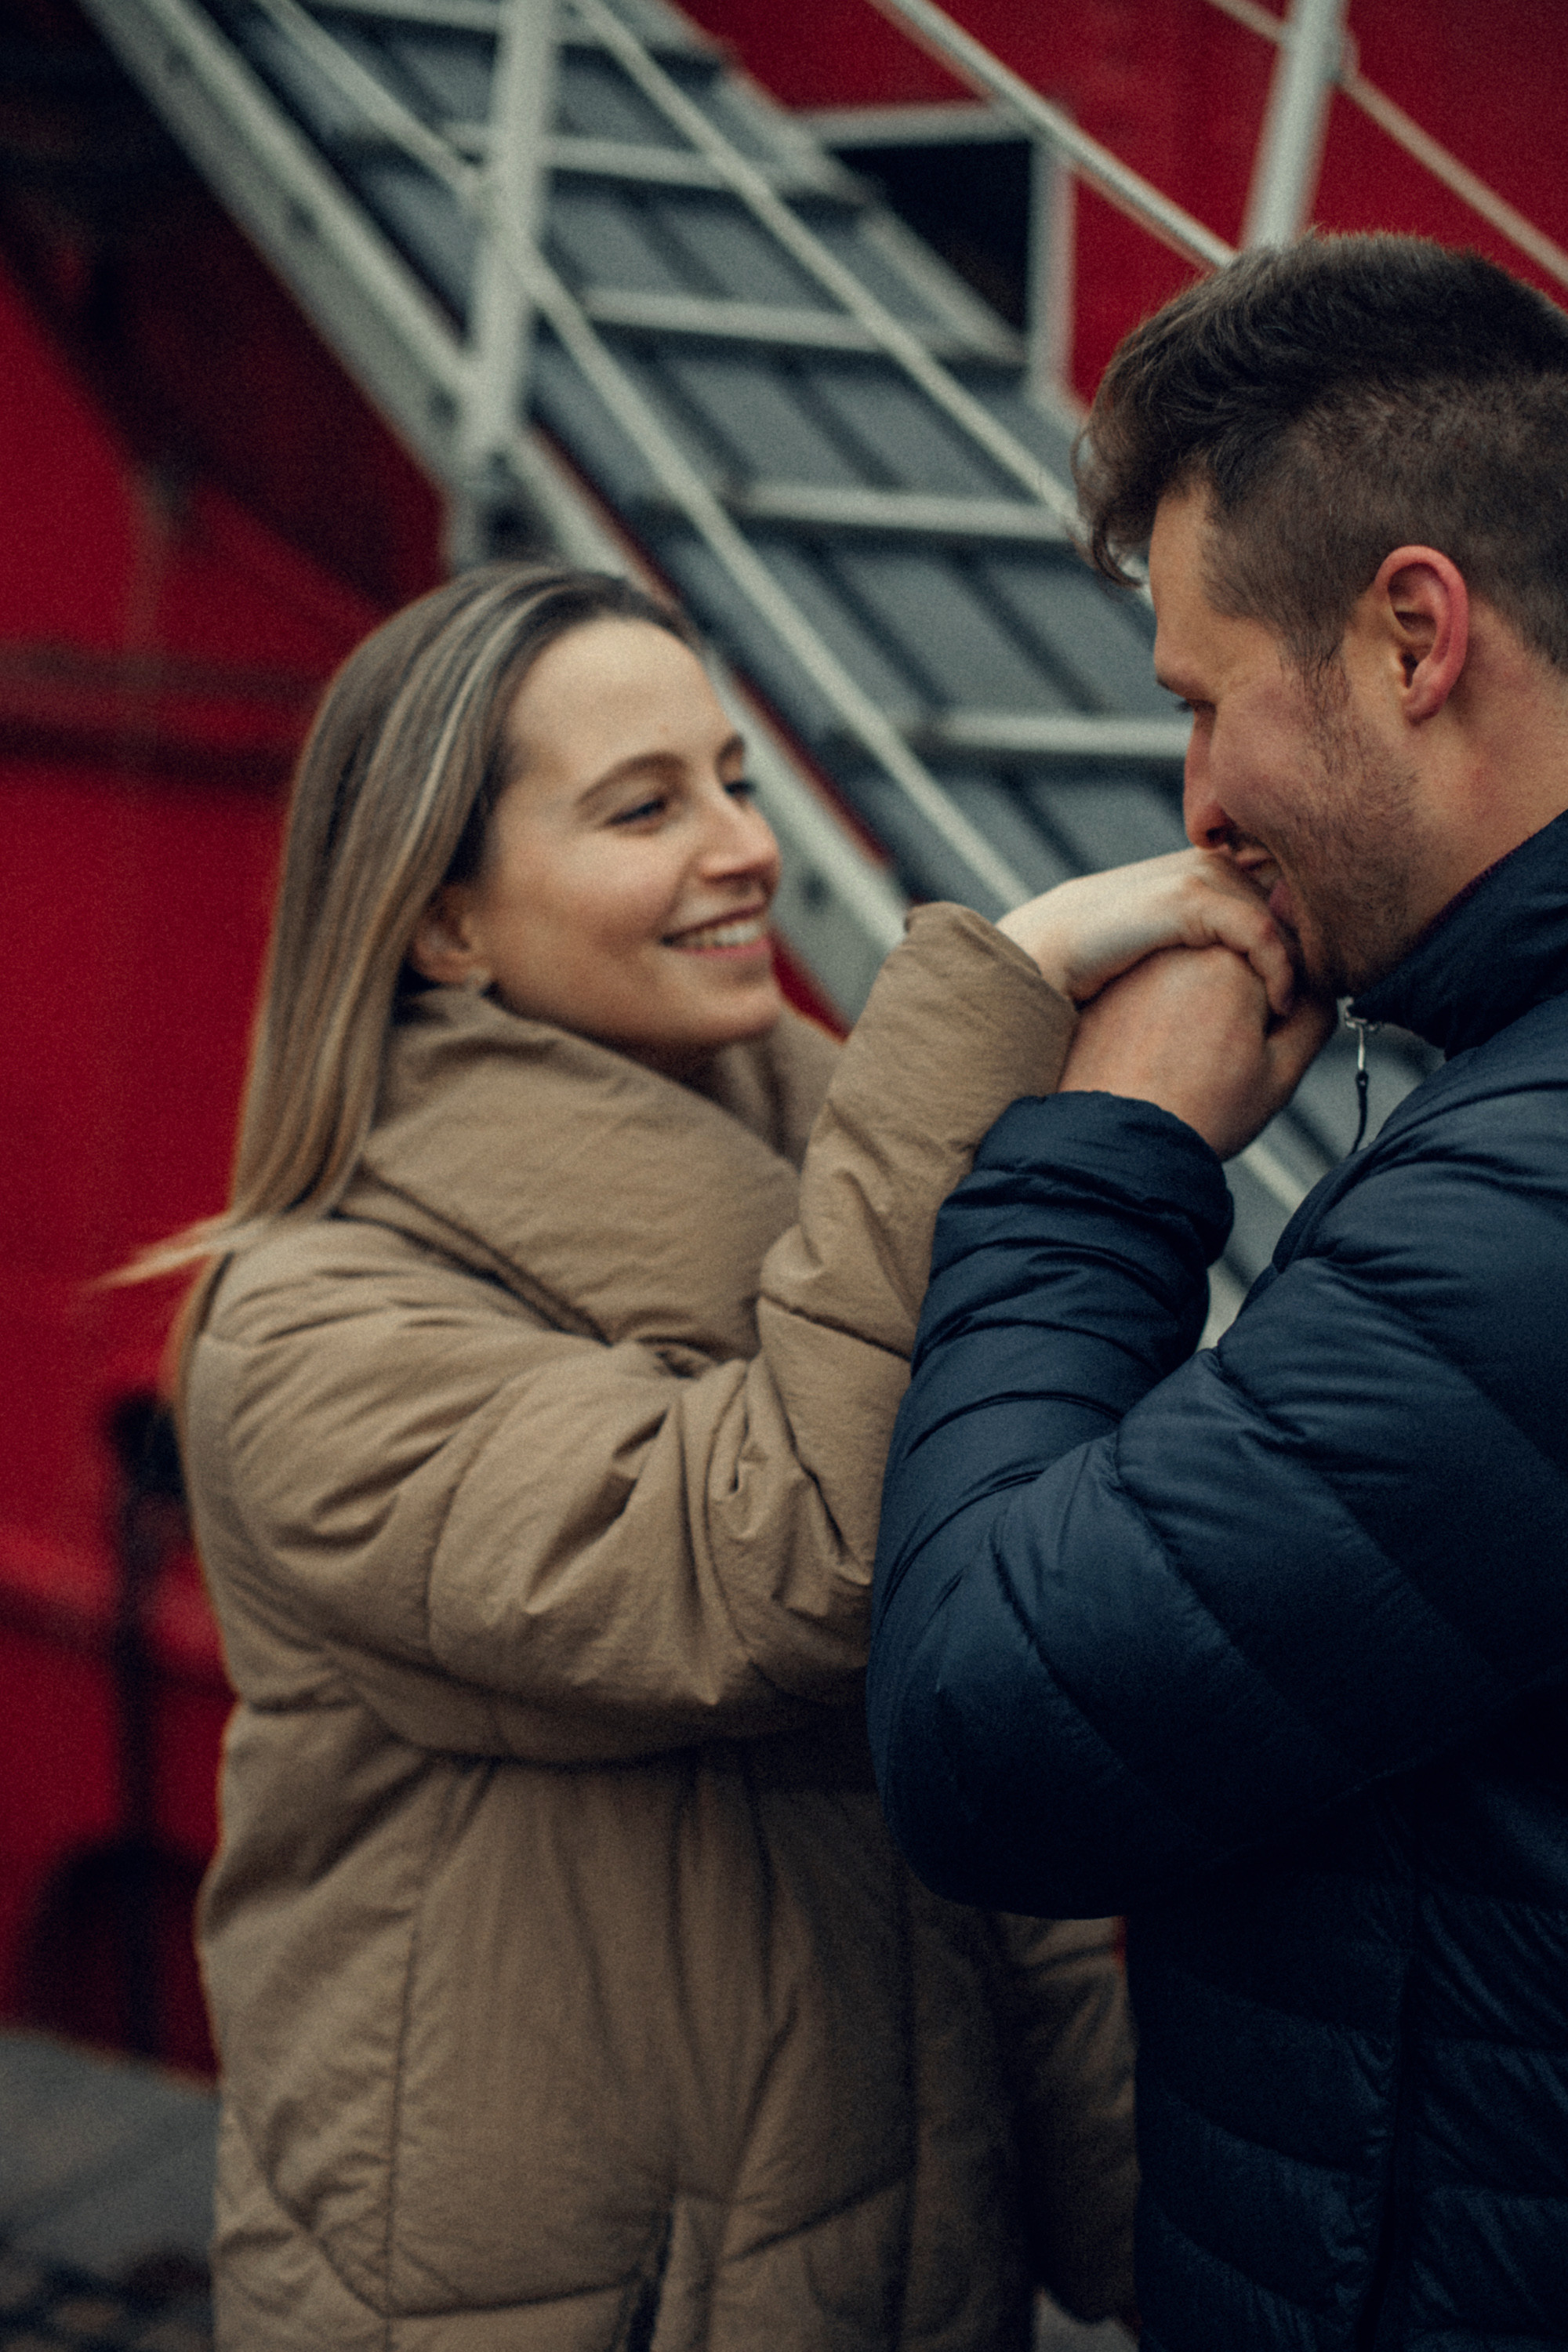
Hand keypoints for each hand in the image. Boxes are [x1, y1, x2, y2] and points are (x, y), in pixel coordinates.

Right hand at [998, 849, 1296, 1017]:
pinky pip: (1260, 934)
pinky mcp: (1190, 900)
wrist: (1043, 958)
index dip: (1305, 933)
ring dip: (1302, 962)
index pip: (1283, 889)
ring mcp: (1202, 876)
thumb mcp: (1165, 946)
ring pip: (1285, 915)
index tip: (1318, 983)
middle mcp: (1212, 863)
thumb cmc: (1096, 964)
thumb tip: (1251, 975)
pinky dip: (1278, 971)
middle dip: (1314, 947)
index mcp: (1209, 869)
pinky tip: (1278, 1005)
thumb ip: (1205, 942)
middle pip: (1294, 899)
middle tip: (1328, 996)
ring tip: (1308, 1006)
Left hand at [1057, 944, 1333, 1159]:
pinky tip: (1159, 1057)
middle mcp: (1178, 952)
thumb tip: (1319, 990)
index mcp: (1229, 960)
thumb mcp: (1281, 1072)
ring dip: (1199, 1006)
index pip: (1278, 965)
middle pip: (1230, 963)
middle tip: (1222, 1057)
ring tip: (1189, 1060)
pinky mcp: (1107, 994)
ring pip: (1189, 978)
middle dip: (1237, 1002)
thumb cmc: (1201, 1115)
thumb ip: (1315, 1017)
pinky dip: (1160, 1018)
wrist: (1123, 1146)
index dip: (1278, 1011)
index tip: (1260, 1046)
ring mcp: (1136, 971)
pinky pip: (1150, 996)